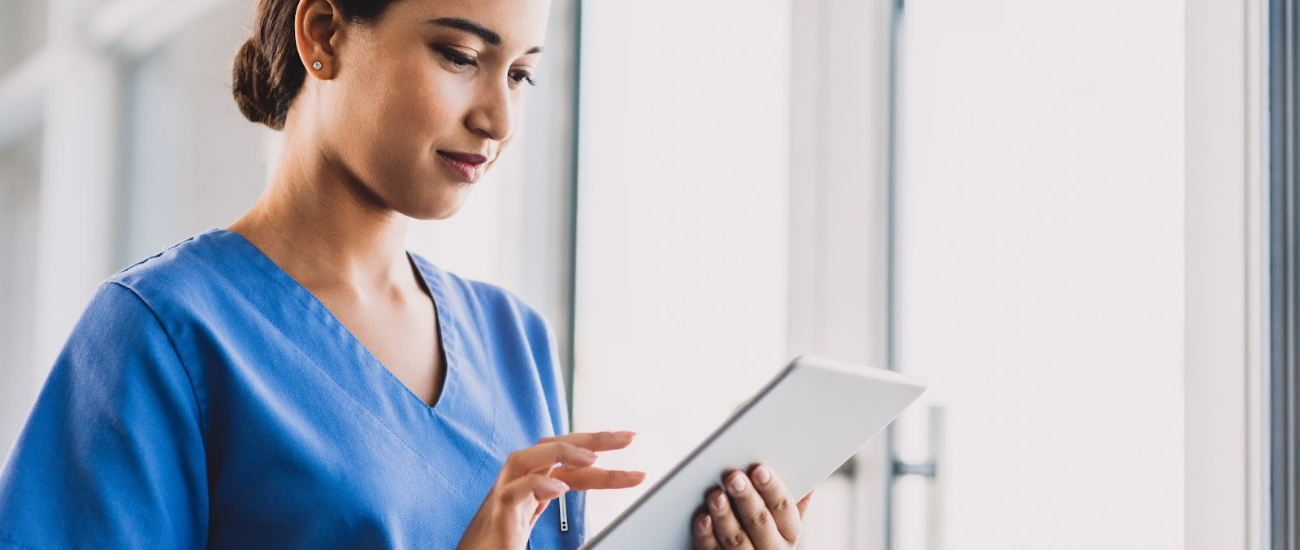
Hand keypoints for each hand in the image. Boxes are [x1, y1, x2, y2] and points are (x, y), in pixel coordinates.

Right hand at [456, 431, 645, 549]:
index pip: (568, 463)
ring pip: (525, 459)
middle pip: (551, 448)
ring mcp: (502, 496)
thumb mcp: (533, 525)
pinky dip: (537, 485)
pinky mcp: (496, 515)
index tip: (632, 452)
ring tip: (594, 457)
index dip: (601, 454)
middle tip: (629, 438)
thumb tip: (595, 521)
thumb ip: (554, 509)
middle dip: (590, 439)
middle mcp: (516, 483)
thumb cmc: (499, 546)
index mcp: (530, 485)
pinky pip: (514, 491)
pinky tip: (559, 488)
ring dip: (561, 452)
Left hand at [692, 464, 813, 549]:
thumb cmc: (763, 530)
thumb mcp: (782, 519)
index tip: (759, 469)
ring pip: (737, 539)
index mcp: (789, 531)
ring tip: (715, 495)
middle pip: (760, 522)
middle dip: (746, 498)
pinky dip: (707, 535)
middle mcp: (772, 548)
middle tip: (733, 477)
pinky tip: (702, 517)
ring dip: (725, 516)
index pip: (784, 507)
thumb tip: (804, 459)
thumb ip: (792, 496)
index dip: (772, 488)